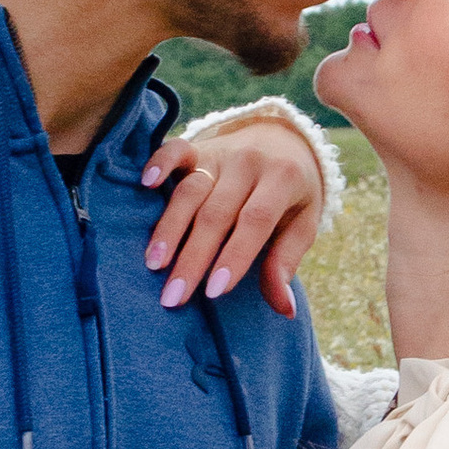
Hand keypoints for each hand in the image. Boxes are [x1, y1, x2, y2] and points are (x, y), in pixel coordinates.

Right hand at [140, 114, 326, 316]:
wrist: (285, 138)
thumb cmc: (292, 194)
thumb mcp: (303, 222)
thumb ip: (287, 261)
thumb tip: (284, 309)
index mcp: (282, 179)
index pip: (254, 221)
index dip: (234, 256)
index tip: (213, 292)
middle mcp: (249, 162)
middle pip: (216, 213)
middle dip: (193, 257)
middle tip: (173, 296)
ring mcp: (221, 152)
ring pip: (190, 191)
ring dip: (169, 228)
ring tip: (154, 264)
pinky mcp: (198, 147)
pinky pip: (176, 150)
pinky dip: (160, 163)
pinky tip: (145, 185)